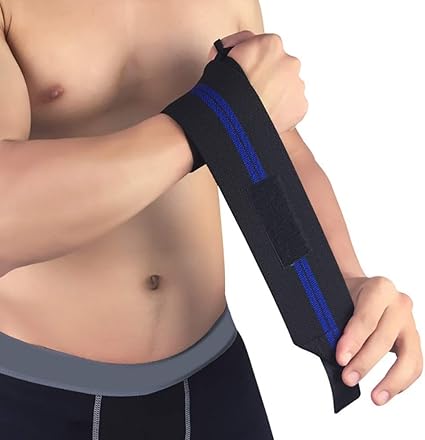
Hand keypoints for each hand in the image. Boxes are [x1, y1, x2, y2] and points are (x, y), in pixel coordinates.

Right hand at [207, 30, 307, 133]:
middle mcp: (289, 61)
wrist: (235, 122)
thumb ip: (238, 45)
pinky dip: (282, 110)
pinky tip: (267, 114)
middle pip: (280, 66)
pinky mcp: (300, 106)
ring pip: (287, 86)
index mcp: (271, 44)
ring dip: (276, 93)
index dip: (254, 60)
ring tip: (258, 105)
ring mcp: (297, 85)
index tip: (248, 71)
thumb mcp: (222, 57)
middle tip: (252, 91)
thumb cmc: (225, 93)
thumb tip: (243, 46)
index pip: (265, 47)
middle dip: (268, 77)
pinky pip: (292, 106)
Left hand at [336, 276, 422, 404]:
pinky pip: (414, 364)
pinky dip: (402, 381)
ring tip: (375, 397)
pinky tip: (387, 391)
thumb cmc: (346, 293)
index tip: (340, 358)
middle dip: (364, 362)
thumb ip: (335, 321)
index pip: (367, 318)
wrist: (358, 287)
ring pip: (409, 356)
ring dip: (391, 380)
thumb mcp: (337, 299)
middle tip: (348, 377)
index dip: (353, 341)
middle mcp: (399, 303)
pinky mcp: (413, 339)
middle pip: (384, 338)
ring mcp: (409, 322)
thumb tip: (332, 352)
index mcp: (380, 288)